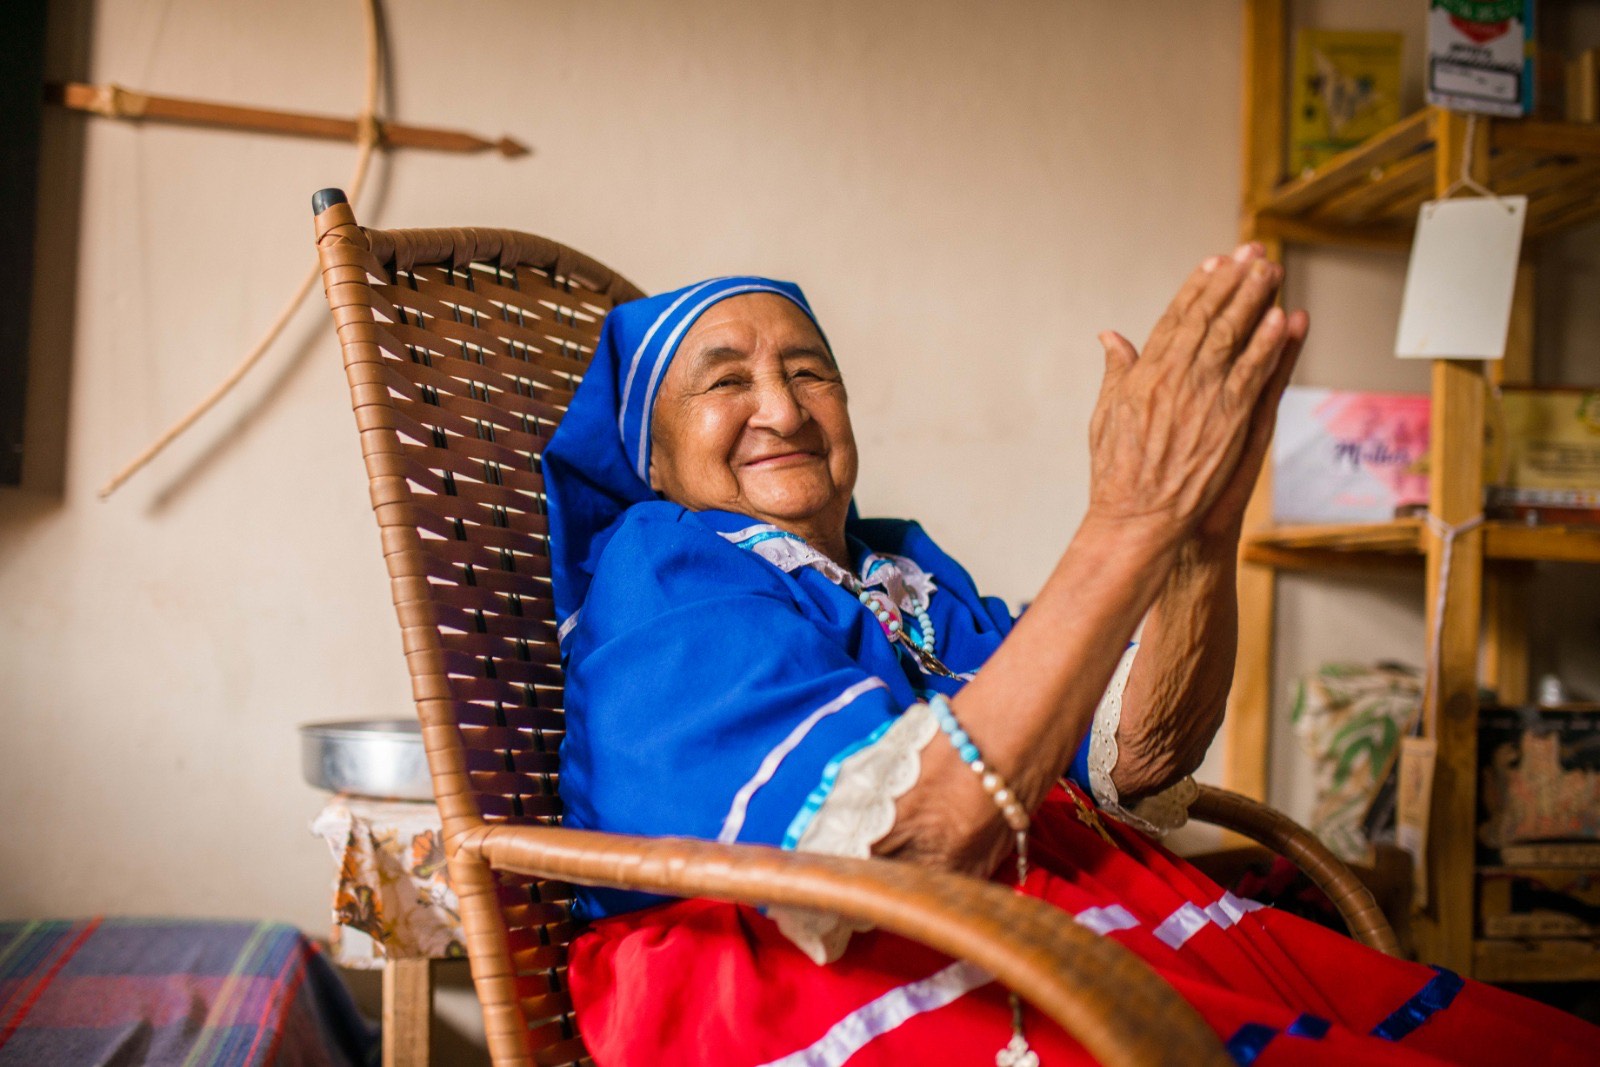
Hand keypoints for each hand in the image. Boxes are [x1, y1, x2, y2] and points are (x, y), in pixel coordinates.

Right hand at [1085, 244, 1295, 549]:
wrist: (1138, 517)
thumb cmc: (1117, 473)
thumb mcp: (1105, 415)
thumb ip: (1115, 371)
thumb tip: (1110, 338)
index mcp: (1144, 374)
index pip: (1174, 319)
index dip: (1196, 288)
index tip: (1212, 262)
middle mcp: (1174, 377)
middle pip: (1208, 318)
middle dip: (1231, 281)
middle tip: (1251, 252)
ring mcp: (1204, 396)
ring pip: (1234, 336)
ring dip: (1255, 300)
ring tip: (1272, 271)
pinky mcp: (1229, 418)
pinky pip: (1254, 373)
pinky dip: (1269, 344)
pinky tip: (1284, 318)